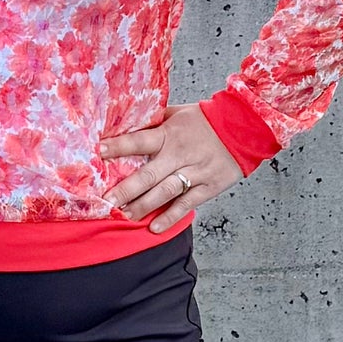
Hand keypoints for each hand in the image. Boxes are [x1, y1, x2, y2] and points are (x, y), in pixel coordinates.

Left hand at [99, 103, 241, 233]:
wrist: (244, 126)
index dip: (119, 146)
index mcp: (169, 134)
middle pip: (148, 174)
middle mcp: (179, 154)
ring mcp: (195, 172)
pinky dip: (170, 217)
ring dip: (143, 206)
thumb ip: (154, 121)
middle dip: (126, 189)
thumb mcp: (178, 113)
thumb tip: (127, 123)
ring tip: (125, 216)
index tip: (99, 152)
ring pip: (165, 192)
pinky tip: (154, 228)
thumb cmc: (206, 120)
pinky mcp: (208, 187)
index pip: (139, 140)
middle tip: (107, 201)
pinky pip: (186, 204)